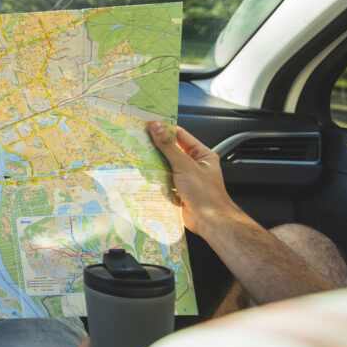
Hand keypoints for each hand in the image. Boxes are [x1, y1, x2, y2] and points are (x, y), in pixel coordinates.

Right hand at [148, 122, 239, 238]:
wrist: (209, 222)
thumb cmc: (205, 194)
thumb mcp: (185, 165)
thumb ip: (169, 146)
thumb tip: (157, 127)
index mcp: (202, 154)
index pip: (181, 135)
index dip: (165, 129)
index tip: (148, 124)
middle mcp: (194, 165)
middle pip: (171, 150)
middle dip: (155, 147)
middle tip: (138, 140)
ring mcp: (185, 178)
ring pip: (164, 165)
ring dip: (153, 163)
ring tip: (137, 156)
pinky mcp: (177, 190)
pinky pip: (162, 179)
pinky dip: (153, 177)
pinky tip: (143, 174)